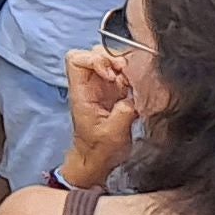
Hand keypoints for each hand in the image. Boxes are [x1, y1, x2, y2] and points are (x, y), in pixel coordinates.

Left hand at [65, 46, 140, 181]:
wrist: (99, 160)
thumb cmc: (100, 149)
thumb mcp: (113, 133)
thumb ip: (123, 112)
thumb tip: (134, 96)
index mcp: (81, 92)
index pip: (76, 60)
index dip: (95, 59)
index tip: (111, 74)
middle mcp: (90, 85)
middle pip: (96, 54)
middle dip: (114, 60)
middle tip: (127, 76)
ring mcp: (103, 87)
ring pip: (111, 62)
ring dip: (125, 68)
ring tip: (133, 84)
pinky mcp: (117, 93)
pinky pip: (125, 75)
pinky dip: (133, 77)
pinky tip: (139, 90)